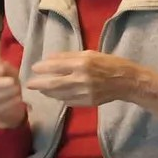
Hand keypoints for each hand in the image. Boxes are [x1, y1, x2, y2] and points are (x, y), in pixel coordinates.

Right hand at [0, 60, 28, 127]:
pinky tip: (18, 99)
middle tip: (12, 81)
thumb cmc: (3, 84)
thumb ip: (4, 67)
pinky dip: (8, 104)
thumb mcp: (6, 73)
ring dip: (4, 93)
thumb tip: (2, 65)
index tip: (1, 69)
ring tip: (17, 89)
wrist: (6, 105)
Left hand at [25, 51, 139, 107]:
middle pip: (53, 84)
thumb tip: (49, 59)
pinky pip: (68, 101)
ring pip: (58, 95)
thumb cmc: (111, 63)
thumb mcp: (91, 54)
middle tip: (29, 84)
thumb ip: (69, 56)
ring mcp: (85, 93)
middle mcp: (82, 79)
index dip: (42, 67)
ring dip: (47, 92)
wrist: (129, 82)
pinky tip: (58, 95)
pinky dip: (60, 98)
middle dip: (38, 84)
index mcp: (83, 64)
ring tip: (42, 89)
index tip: (34, 68)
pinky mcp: (87, 102)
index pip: (55, 66)